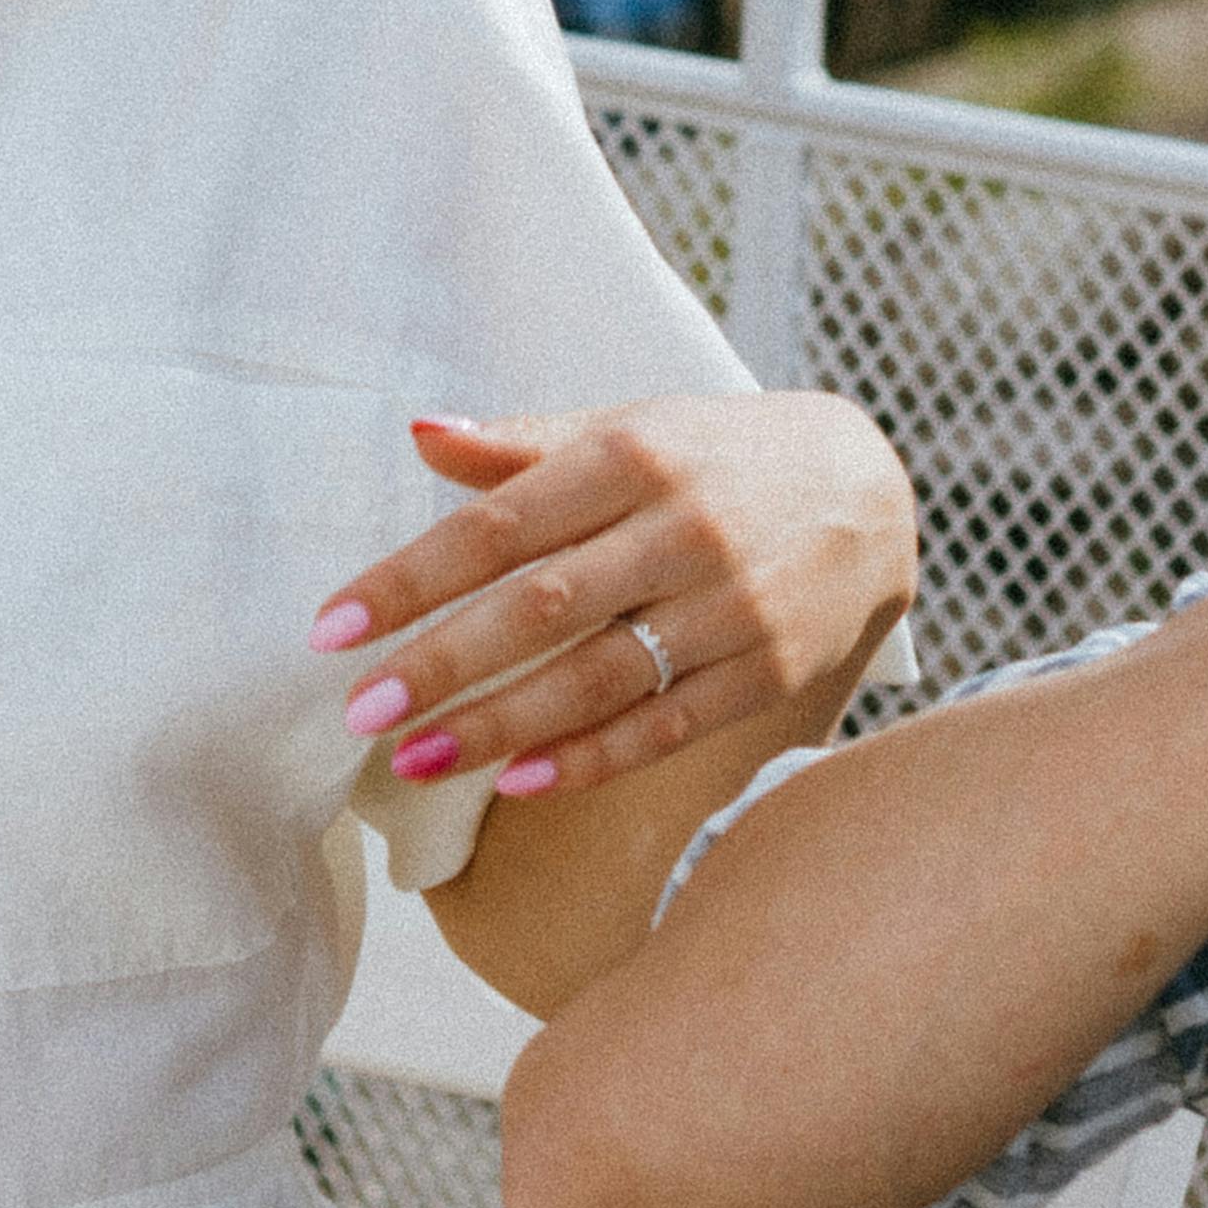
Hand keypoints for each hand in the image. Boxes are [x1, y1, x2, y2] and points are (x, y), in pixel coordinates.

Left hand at [315, 386, 918, 801]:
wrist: (875, 491)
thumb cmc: (719, 457)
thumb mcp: (630, 427)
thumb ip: (524, 443)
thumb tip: (420, 432)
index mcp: (633, 457)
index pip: (499, 525)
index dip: (410, 579)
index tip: (332, 627)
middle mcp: (683, 531)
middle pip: (542, 607)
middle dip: (442, 663)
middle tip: (360, 710)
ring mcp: (732, 608)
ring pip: (599, 677)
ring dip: (501, 724)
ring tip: (417, 759)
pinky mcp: (767, 673)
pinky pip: (666, 726)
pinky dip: (593, 757)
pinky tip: (520, 781)